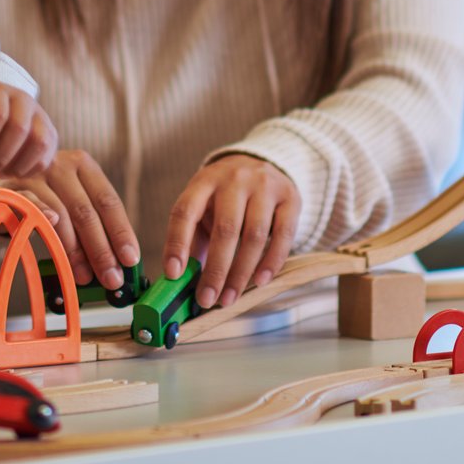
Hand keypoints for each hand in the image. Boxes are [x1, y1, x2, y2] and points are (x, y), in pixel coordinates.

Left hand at [0, 83, 57, 177]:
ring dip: (18, 166)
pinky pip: (47, 155)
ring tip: (0, 173)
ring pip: (39, 142)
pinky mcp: (50, 133)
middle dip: (0, 157)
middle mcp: (23, 99)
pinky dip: (30, 170)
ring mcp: (40, 115)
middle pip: (19, 128)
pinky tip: (13, 172)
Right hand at [0, 149, 138, 291]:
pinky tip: (54, 237)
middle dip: (101, 249)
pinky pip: (31, 209)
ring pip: (61, 214)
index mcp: (85, 166)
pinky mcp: (13, 187)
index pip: (109, 201)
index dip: (121, 232)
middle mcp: (62, 166)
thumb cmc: (47, 193)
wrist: (2, 172)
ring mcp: (36, 175)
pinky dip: (44, 222)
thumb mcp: (74, 199)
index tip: (130, 259)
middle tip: (112, 277)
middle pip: (87, 211)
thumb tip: (117, 263)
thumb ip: (93, 224)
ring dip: (74, 250)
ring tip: (85, 276)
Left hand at [162, 154, 300, 309]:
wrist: (262, 164)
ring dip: (241, 272)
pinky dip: (271, 262)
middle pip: (225, 228)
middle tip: (206, 299)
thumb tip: (179, 280)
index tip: (173, 274)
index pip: (185, 211)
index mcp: (204, 180)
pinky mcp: (290, 198)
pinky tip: (259, 281)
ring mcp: (264, 186)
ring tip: (229, 297)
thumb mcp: (204, 206)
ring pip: (254, 235)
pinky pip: (284, 235)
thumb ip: (192, 238)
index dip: (177, 243)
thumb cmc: (225, 197)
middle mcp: (235, 179)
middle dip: (215, 269)